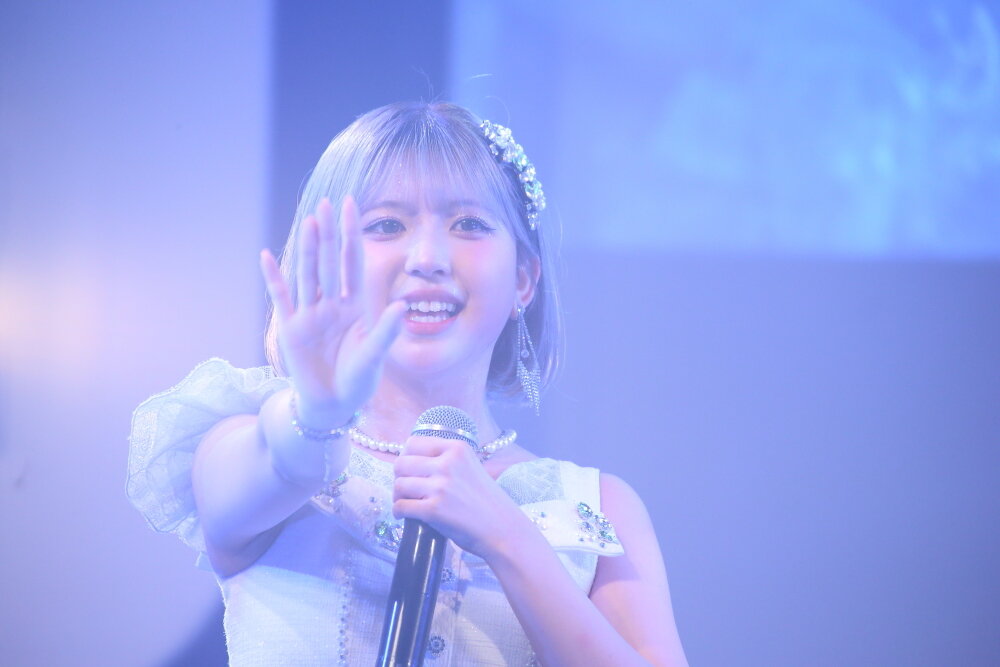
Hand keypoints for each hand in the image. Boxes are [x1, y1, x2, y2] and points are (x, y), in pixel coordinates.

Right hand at [260, 196, 406, 426]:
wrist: (333, 406)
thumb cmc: (359, 381)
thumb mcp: (375, 356)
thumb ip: (387, 331)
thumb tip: (404, 306)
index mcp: (354, 306)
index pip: (352, 263)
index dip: (352, 235)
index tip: (352, 206)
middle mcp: (332, 304)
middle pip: (329, 262)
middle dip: (329, 234)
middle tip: (327, 203)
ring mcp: (310, 314)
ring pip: (307, 274)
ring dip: (307, 249)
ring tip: (309, 221)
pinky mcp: (291, 329)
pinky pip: (282, 298)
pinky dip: (273, 278)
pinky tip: (267, 255)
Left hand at [391, 437, 527, 558]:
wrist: (503, 529)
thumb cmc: (487, 501)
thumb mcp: (470, 467)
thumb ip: (446, 460)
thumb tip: (412, 459)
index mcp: (457, 449)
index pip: (413, 443)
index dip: (407, 457)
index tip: (411, 470)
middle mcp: (448, 464)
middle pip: (401, 463)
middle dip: (400, 477)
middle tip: (407, 489)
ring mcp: (440, 487)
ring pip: (399, 485)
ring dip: (398, 496)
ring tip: (407, 502)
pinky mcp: (433, 510)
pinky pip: (401, 506)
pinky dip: (399, 512)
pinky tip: (405, 515)